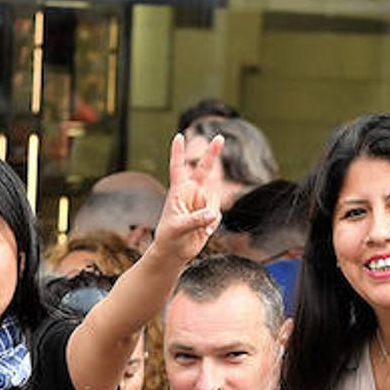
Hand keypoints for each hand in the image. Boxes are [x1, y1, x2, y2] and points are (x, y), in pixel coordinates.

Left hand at [151, 133, 222, 264]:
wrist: (175, 253)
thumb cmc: (169, 238)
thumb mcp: (178, 228)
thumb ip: (195, 220)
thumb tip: (212, 213)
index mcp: (177, 192)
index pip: (178, 168)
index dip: (178, 152)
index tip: (179, 136)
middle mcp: (190, 193)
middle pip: (203, 170)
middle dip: (212, 154)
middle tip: (220, 137)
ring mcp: (201, 203)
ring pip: (213, 200)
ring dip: (208, 214)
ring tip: (197, 228)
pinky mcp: (209, 214)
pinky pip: (217, 214)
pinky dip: (212, 224)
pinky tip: (203, 233)